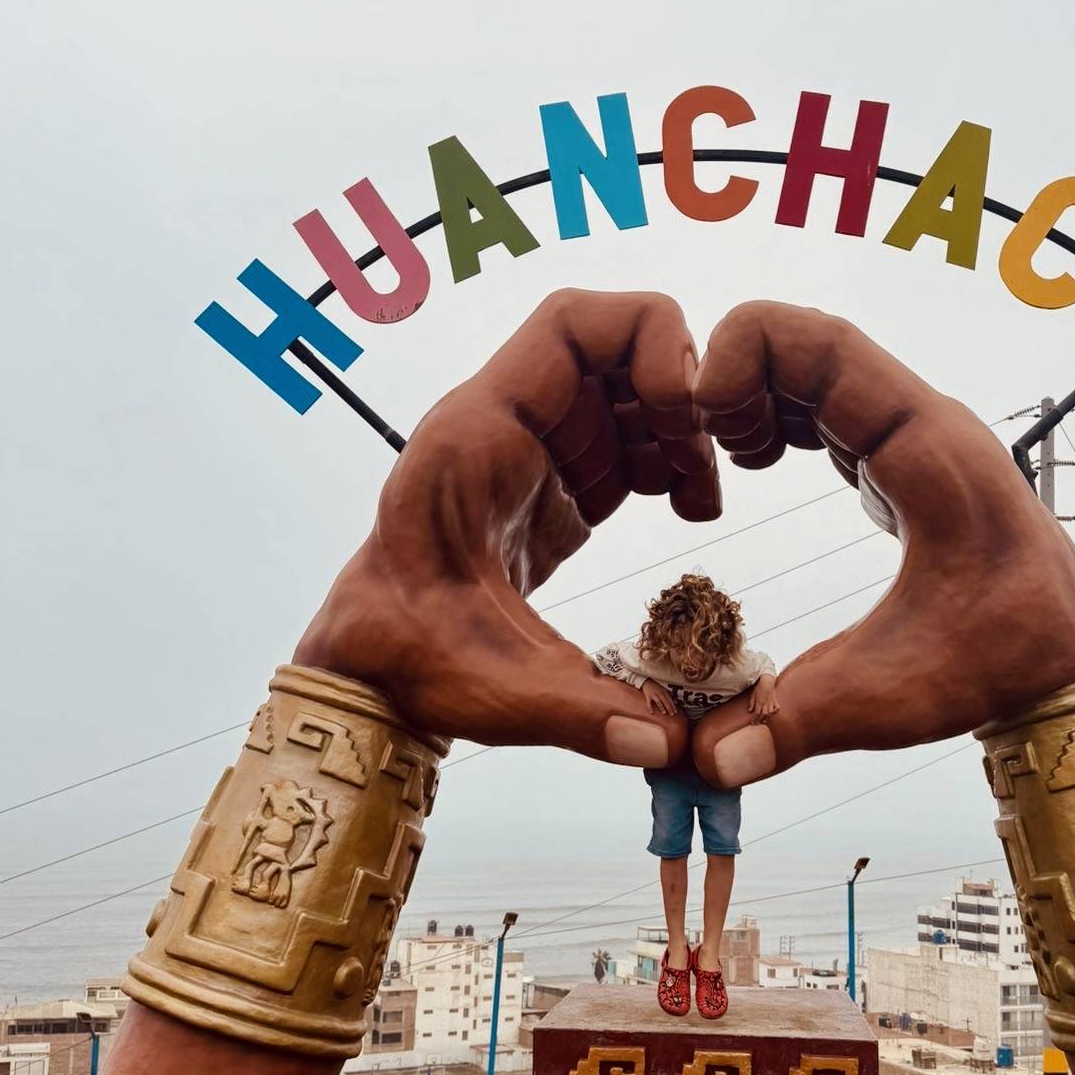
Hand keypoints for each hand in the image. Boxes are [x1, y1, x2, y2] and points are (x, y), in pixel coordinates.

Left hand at [296, 289, 718, 766]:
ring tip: (701, 500)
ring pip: (618, 395)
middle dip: (674, 392)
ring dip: (675, 430)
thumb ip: (584, 712)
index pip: (567, 326)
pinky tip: (688, 509)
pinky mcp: (544, 496)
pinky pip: (615, 445)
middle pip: (608, 352)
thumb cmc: (404, 664)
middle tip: (707, 465)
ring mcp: (526, 459)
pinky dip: (661, 462)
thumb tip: (673, 747)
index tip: (685, 408)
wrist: (367, 678)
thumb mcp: (495, 689)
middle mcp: (503, 431)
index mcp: (478, 438)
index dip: (644, 339)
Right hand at [640, 678, 676, 715]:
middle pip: (665, 701)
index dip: (673, 706)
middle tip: (672, 714)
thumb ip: (668, 695)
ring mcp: (654, 694)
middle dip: (669, 708)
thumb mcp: (664, 689)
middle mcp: (660, 693)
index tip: (675, 711)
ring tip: (664, 713)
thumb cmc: (656, 687)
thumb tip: (675, 702)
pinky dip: (650, 708)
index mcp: (664, 691)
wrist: (647, 682)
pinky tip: (652, 712)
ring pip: (658, 702)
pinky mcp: (648, 696)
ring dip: (661, 707)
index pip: (670, 700)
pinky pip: (649, 703)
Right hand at [690, 302, 1074, 786]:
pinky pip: (834, 403)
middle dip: (742, 377)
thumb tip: (702, 761)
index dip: (747, 356)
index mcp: (928, 452)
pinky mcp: (909, 461)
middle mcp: (926, 425)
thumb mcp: (891, 695)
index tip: (701, 416)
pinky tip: (756, 461)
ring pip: (823, 369)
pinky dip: (783, 414)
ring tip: (725, 456)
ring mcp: (919, 438)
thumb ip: (792, 721)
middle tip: (699, 442)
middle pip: (815, 346)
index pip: (827, 345)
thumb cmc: (1002, 665)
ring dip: (760, 393)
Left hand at [747, 674, 778, 721]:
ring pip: (770, 712)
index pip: (756, 713)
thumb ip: (751, 703)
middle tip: (757, 723)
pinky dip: (775, 710)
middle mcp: (765, 703)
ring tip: (764, 720)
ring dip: (767, 717)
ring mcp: (771, 702)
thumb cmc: (759, 687)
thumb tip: (749, 710)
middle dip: (760, 720)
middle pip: (763, 714)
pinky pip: (776, 707)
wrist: (767, 681)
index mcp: (759, 702)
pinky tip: (773, 712)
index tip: (752, 722)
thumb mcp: (753, 695)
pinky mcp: (775, 700)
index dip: (754, 719)